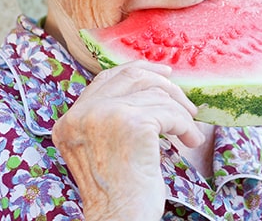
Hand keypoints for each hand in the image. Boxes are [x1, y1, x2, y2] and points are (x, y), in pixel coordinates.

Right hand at [52, 61, 204, 220]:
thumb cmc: (120, 191)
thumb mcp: (104, 146)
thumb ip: (112, 115)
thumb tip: (152, 83)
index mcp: (71, 120)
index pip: (107, 78)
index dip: (138, 70)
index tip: (164, 74)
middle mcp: (82, 113)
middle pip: (132, 77)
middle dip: (166, 87)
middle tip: (187, 104)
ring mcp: (106, 115)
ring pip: (156, 95)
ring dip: (180, 112)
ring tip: (190, 132)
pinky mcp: (132, 124)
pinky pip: (169, 113)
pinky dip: (186, 125)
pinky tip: (191, 140)